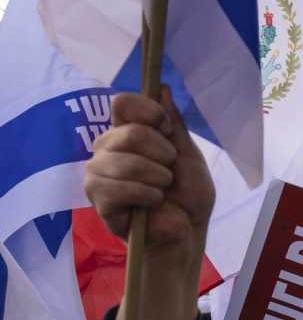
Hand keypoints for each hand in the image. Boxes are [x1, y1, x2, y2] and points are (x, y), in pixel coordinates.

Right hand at [84, 90, 213, 319]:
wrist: (188, 232)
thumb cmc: (188, 196)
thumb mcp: (188, 155)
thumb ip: (173, 124)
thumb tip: (162, 87)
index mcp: (129, 133)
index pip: (123, 103)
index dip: (148, 112)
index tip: (168, 130)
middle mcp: (108, 148)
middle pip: (128, 131)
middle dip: (162, 152)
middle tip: (170, 172)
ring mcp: (98, 172)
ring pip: (122, 158)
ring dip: (156, 176)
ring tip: (163, 189)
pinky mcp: (97, 198)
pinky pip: (115, 186)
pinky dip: (144, 193)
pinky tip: (152, 202)